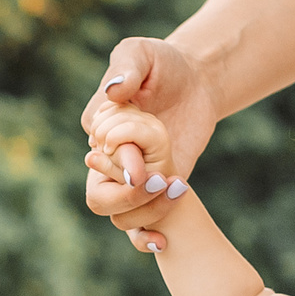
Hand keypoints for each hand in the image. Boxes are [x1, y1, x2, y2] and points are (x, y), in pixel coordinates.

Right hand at [80, 36, 221, 234]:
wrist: (196, 82)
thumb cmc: (163, 64)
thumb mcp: (143, 53)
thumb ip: (127, 67)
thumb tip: (116, 91)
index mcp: (99, 126)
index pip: (98, 150)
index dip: (120, 155)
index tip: (144, 151)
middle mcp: (107, 158)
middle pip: (98, 195)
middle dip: (128, 192)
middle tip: (159, 177)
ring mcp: (129, 179)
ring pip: (118, 217)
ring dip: (146, 211)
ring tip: (178, 188)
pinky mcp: (152, 192)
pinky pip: (138, 227)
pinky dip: (145, 239)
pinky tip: (162, 242)